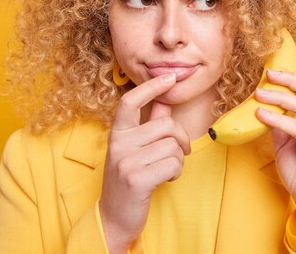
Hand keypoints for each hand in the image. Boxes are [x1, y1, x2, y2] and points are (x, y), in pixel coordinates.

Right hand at [99, 73, 190, 253]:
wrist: (114, 217)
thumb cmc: (129, 179)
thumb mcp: (135, 149)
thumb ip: (149, 124)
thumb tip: (165, 99)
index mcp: (117, 133)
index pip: (130, 101)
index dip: (152, 86)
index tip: (170, 77)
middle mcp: (118, 143)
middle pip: (167, 125)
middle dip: (181, 139)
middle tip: (179, 152)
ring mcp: (125, 161)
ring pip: (174, 146)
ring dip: (178, 159)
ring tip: (165, 169)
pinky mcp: (136, 179)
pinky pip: (174, 164)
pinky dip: (176, 172)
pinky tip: (165, 179)